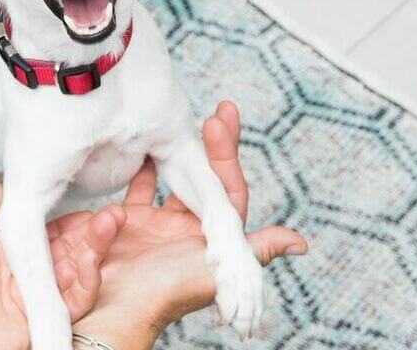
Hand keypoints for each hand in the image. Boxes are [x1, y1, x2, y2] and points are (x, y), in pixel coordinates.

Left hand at [0, 171, 125, 349]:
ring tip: (110, 223)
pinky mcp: (48, 317)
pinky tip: (94, 257)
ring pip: (80, 269)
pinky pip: (78, 297)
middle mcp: (29, 276)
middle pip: (71, 249)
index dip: (71, 220)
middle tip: (112, 212)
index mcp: (10, 255)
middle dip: (94, 231)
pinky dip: (89, 277)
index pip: (50, 233)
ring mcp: (40, 296)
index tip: (90, 206)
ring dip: (97, 246)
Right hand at [71, 101, 308, 349]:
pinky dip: (141, 163)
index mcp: (213, 238)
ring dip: (180, 148)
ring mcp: (159, 223)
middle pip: (206, 176)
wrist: (115, 308)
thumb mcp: (216, 271)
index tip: (221, 119)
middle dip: (210, 142)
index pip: (227, 186)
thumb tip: (301, 243)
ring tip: (181, 118)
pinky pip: (139, 186)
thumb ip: (255, 252)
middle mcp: (189, 228)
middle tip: (220, 109)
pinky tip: (145, 141)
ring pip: (174, 176)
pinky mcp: (128, 222)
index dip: (228, 153)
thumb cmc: (166, 291)